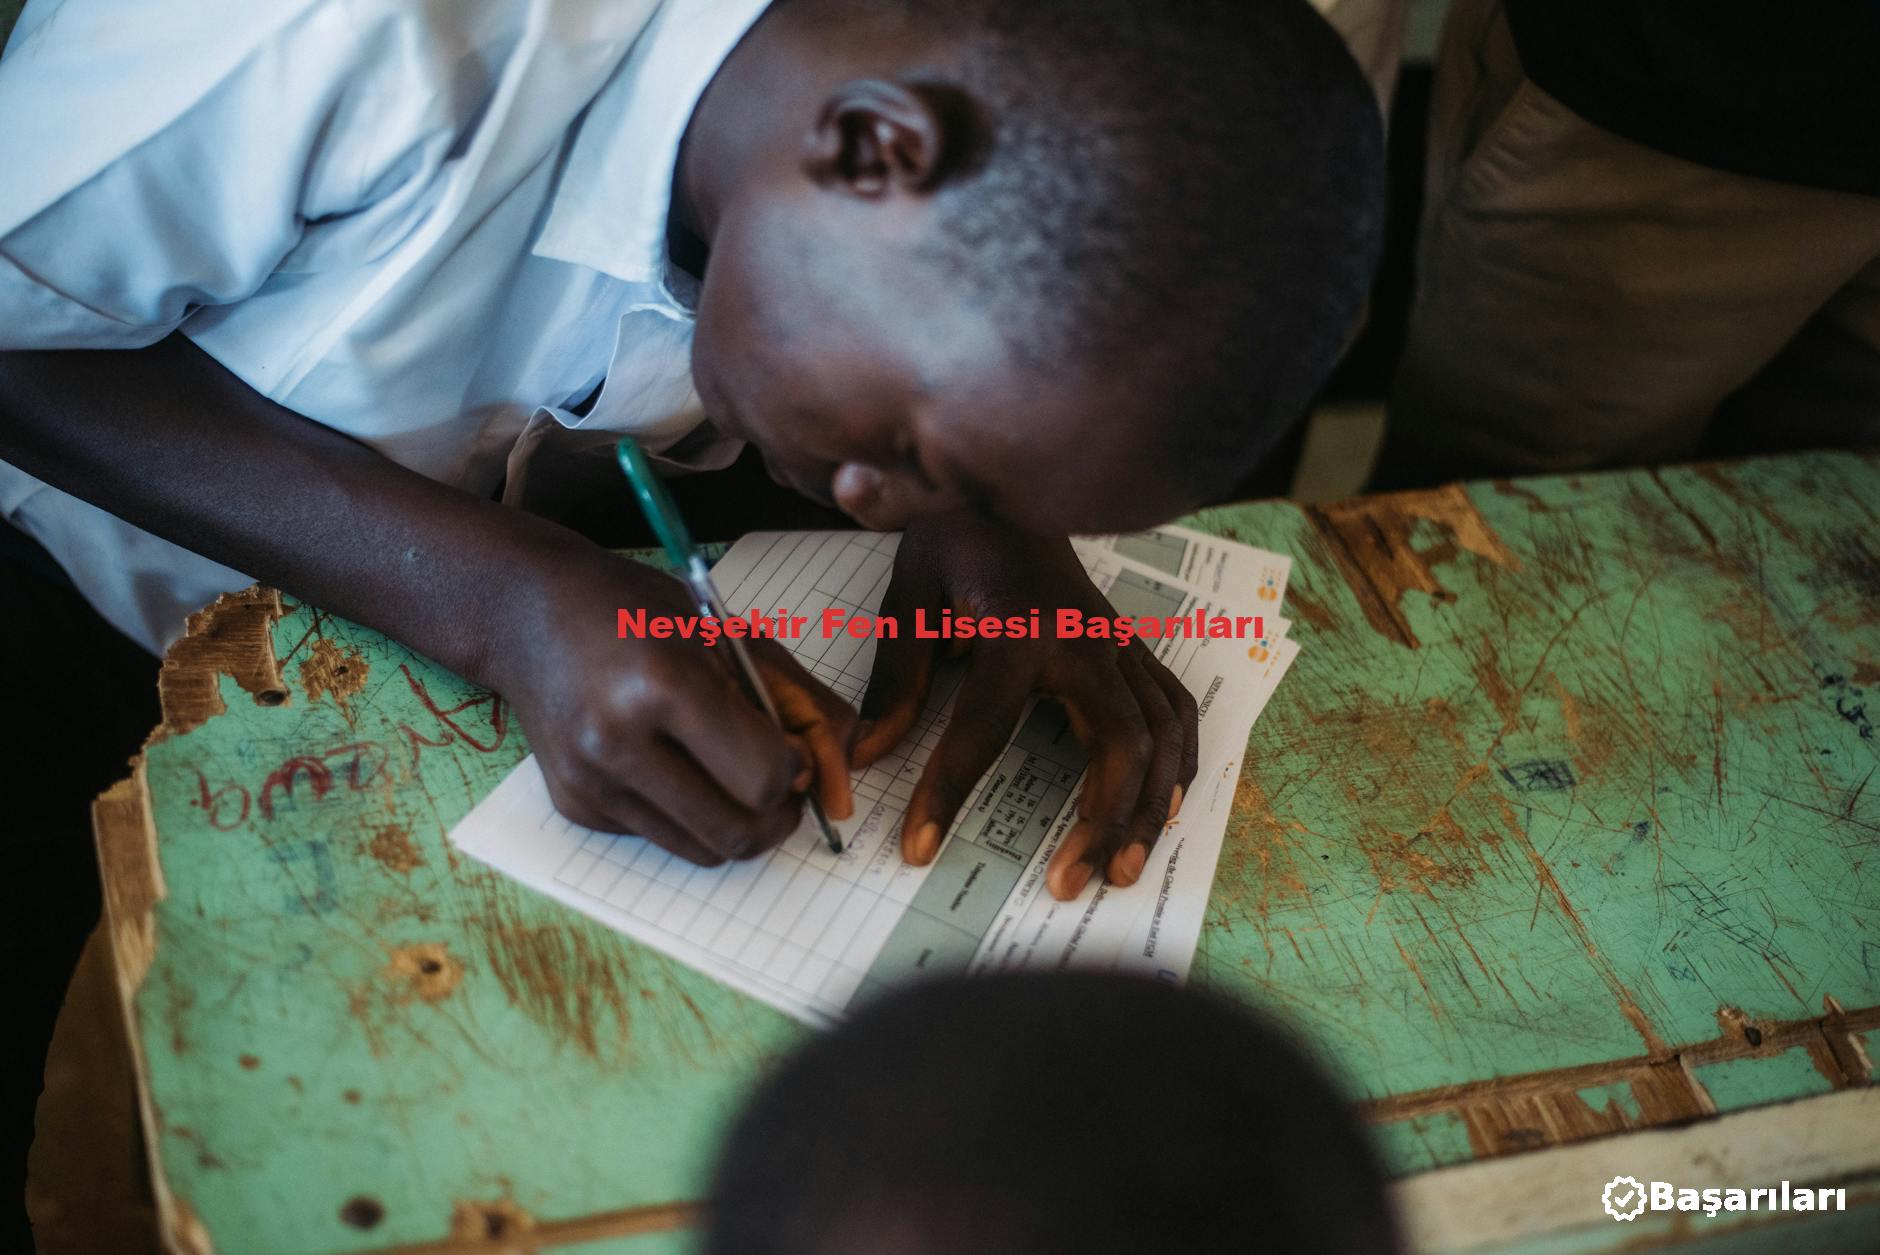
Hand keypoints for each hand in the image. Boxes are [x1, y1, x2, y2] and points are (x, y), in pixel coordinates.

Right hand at [490, 544, 855, 864]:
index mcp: (662, 686)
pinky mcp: (574, 806)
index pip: (761, 777)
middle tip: (779, 785)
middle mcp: (616, 743)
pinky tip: (672, 765)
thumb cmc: (637, 611)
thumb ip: (800, 703)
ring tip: (734, 777)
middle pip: (735, 832)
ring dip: (736, 824)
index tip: (791, 748)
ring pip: (702, 850)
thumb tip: (840, 783)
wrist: (528, 614)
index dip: (795, 772)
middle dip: (776, 817)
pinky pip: (661, 839)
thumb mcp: (729, 633)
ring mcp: (589, 782)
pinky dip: (686, 815)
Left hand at [853, 515, 1198, 898]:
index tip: (916, 847)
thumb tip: (869, 755)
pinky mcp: (1132, 650)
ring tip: (1119, 871)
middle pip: (1116, 745)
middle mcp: (1085, 642)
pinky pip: (1176, 712)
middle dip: (1099, 822)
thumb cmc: (956, 539)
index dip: (947, 792)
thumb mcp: (909, 598)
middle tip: (1068, 886)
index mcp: (1020, 629)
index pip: (984, 728)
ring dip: (1148, 808)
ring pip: (1161, 737)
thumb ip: (896, 678)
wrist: (1009, 487)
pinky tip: (1163, 812)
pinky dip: (1178, 766)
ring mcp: (1119, 647)